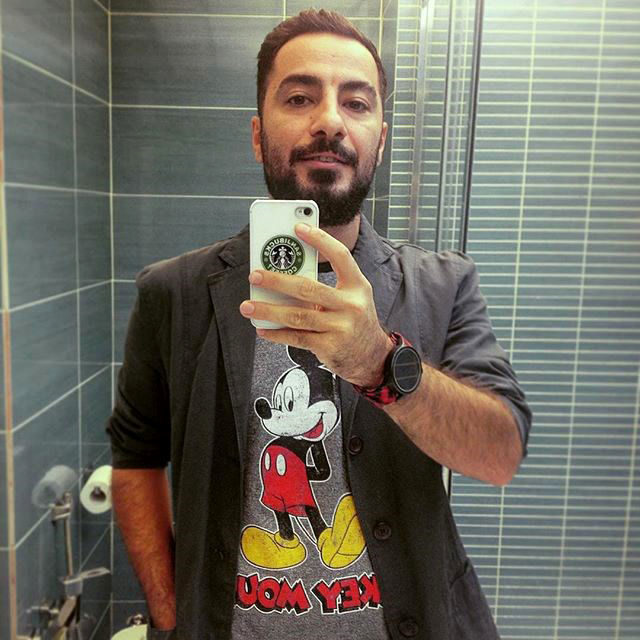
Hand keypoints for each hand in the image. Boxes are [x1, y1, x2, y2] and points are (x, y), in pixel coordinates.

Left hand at [239, 223, 393, 386]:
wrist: (372, 357)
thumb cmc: (356, 322)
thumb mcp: (352, 298)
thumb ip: (327, 287)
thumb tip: (287, 277)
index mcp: (357, 286)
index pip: (340, 256)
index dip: (320, 240)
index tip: (298, 228)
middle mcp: (351, 306)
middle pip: (308, 289)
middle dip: (277, 281)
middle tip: (255, 276)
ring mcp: (340, 328)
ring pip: (297, 316)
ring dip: (269, 310)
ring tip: (249, 306)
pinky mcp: (330, 347)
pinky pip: (297, 338)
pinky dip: (277, 334)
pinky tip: (264, 329)